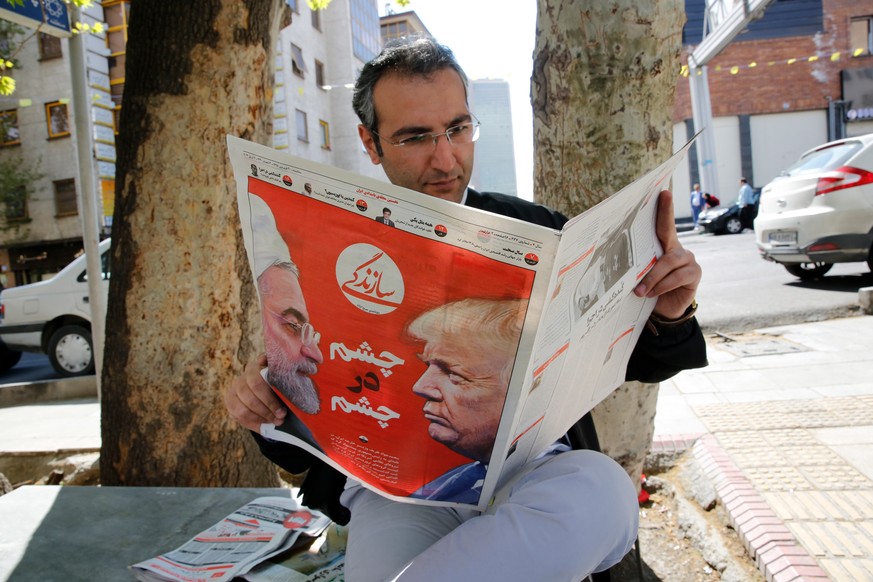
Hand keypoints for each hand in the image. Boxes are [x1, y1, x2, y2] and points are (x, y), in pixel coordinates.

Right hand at [225, 353, 286, 431]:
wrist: (262, 392)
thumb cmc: (277, 385)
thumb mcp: (282, 377)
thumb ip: (286, 375)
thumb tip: (305, 371)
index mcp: (256, 367)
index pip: (260, 379)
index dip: (270, 396)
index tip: (283, 408)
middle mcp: (243, 377)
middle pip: (253, 394)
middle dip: (269, 407)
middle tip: (282, 416)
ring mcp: (234, 390)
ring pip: (244, 408)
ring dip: (262, 417)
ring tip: (276, 422)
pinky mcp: (230, 403)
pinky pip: (240, 417)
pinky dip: (254, 423)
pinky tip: (266, 426)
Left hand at [633, 190, 700, 318]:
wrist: (664, 311)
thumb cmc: (650, 289)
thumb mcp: (640, 275)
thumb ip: (637, 265)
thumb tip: (614, 258)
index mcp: (663, 246)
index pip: (663, 224)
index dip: (664, 208)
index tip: (663, 192)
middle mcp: (677, 248)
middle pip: (668, 231)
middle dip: (664, 213)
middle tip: (663, 197)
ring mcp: (688, 259)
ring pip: (669, 261)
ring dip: (652, 276)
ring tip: (639, 290)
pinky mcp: (694, 273)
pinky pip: (677, 276)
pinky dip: (661, 285)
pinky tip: (651, 293)